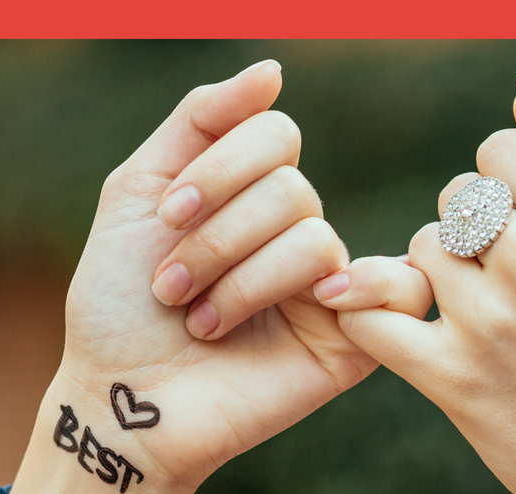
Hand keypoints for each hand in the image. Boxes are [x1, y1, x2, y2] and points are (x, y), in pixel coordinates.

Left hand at [6, 61, 408, 493]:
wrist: (119, 400)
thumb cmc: (117, 308)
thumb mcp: (139, 192)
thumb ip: (200, 121)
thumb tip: (274, 70)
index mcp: (251, 197)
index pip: (275, 136)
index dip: (219, 171)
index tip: (167, 217)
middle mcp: (294, 236)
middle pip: (291, 190)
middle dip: (216, 237)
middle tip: (171, 289)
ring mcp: (327, 290)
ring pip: (315, 239)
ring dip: (241, 281)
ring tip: (202, 324)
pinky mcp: (352, 343)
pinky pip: (398, 287)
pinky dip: (369, 285)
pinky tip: (324, 301)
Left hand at [317, 85, 515, 493]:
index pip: (501, 149)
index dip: (509, 182)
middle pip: (458, 199)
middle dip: (476, 227)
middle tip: (509, 275)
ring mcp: (488, 325)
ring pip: (421, 251)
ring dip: (440, 273)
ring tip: (482, 313)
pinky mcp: (451, 381)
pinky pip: (376, 319)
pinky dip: (371, 312)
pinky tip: (392, 320)